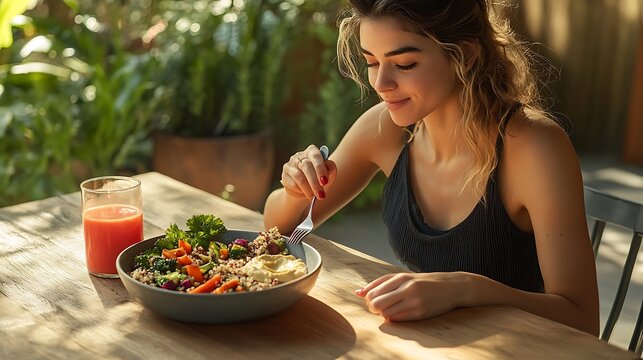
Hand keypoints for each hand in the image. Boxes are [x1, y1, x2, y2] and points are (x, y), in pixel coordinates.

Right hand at [281, 145, 336, 199]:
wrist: (307, 189)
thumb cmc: (320, 178)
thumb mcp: (329, 174)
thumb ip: (331, 168)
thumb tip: (328, 166)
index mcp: (312, 151)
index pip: (315, 156)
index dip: (320, 168)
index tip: (325, 181)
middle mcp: (299, 156)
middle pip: (306, 166)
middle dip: (314, 183)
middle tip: (321, 195)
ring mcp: (290, 165)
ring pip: (298, 177)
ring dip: (307, 189)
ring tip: (313, 197)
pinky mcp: (284, 176)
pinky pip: (292, 185)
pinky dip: (300, 192)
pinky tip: (305, 194)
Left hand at [355, 272, 470, 320]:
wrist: (452, 286)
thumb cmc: (424, 282)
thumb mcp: (403, 278)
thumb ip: (381, 284)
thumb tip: (358, 293)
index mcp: (401, 277)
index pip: (373, 291)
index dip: (368, 299)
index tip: (373, 299)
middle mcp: (406, 288)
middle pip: (376, 303)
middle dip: (373, 308)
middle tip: (379, 308)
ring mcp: (414, 301)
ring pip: (385, 313)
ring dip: (383, 314)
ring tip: (391, 309)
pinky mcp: (420, 313)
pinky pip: (398, 319)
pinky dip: (394, 318)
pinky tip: (400, 313)